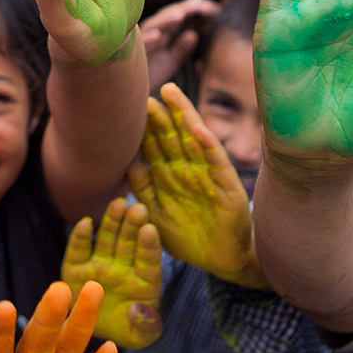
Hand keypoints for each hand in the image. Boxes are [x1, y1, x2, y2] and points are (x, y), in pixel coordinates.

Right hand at [61, 199, 161, 349]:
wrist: (95, 334)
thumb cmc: (127, 330)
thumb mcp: (141, 333)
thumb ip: (145, 324)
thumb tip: (140, 311)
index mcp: (144, 280)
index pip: (148, 260)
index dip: (149, 245)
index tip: (150, 229)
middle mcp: (123, 266)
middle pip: (129, 242)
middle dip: (133, 225)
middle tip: (137, 208)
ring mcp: (100, 264)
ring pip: (107, 239)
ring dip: (112, 221)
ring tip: (118, 205)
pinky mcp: (77, 268)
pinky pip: (79, 250)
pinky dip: (81, 236)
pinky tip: (86, 223)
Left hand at [127, 84, 266, 287]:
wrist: (224, 259)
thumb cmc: (190, 237)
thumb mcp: (158, 213)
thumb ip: (143, 189)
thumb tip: (126, 163)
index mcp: (170, 175)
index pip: (154, 145)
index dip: (142, 127)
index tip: (127, 106)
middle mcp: (188, 169)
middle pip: (171, 135)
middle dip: (159, 115)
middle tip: (145, 94)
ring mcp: (207, 173)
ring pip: (193, 138)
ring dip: (182, 115)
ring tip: (171, 93)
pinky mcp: (226, 184)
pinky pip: (216, 160)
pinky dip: (208, 144)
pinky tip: (198, 129)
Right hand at [140, 0, 219, 93]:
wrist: (129, 91)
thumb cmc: (149, 73)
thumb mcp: (170, 61)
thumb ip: (182, 48)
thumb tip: (193, 34)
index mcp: (163, 33)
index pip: (178, 17)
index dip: (192, 10)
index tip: (208, 5)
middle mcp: (152, 32)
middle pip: (168, 17)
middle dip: (182, 9)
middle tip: (198, 4)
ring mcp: (142, 40)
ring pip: (154, 26)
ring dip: (167, 20)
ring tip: (181, 15)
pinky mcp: (131, 52)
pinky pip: (139, 44)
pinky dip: (148, 38)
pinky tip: (157, 35)